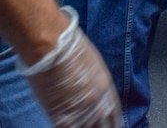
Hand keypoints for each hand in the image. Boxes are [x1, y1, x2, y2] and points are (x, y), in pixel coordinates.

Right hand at [21, 7, 120, 127]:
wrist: (52, 48)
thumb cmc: (70, 48)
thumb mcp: (92, 64)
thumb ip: (95, 82)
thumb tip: (90, 91)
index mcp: (106, 88)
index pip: (114, 114)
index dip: (114, 124)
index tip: (112, 127)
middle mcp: (96, 103)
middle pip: (103, 126)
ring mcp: (79, 112)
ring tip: (80, 126)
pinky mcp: (60, 117)